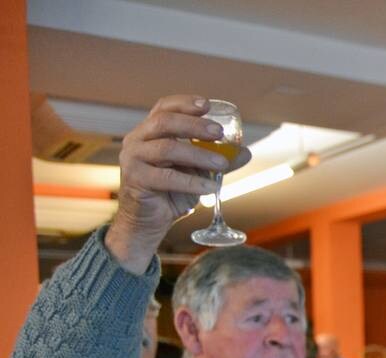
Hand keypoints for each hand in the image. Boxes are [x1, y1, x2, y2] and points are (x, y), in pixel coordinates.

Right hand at [105, 95, 251, 272]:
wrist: (149, 220)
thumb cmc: (172, 191)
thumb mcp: (198, 172)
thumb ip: (218, 160)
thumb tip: (245, 152)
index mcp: (151, 132)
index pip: (164, 108)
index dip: (185, 103)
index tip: (207, 104)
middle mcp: (138, 140)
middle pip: (164, 122)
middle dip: (194, 125)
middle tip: (219, 132)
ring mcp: (133, 158)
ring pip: (167, 148)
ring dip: (198, 154)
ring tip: (222, 163)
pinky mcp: (135, 179)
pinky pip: (166, 178)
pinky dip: (191, 181)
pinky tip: (210, 186)